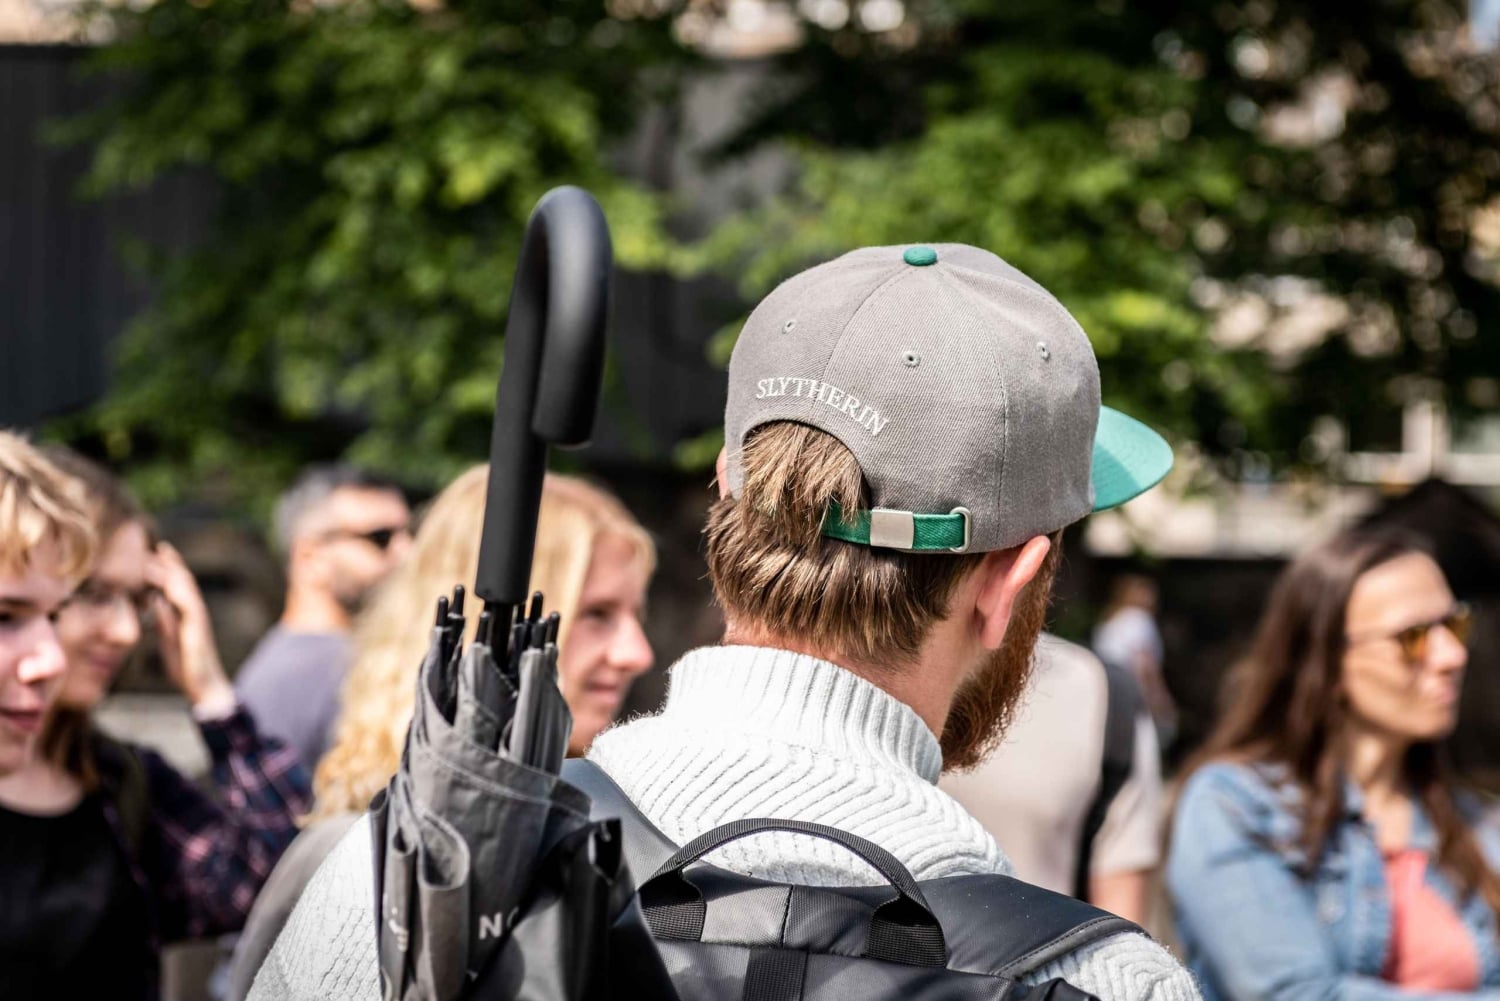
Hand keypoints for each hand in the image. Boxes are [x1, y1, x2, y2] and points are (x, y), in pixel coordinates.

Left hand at [148, 542, 234, 712]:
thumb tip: (155, 599)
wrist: (203, 686)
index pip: (178, 585)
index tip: (156, 549)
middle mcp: (195, 612)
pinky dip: (179, 591)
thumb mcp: (169, 638)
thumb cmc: (187, 666)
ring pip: (187, 588)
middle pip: (184, 580)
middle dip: (171, 562)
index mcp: (187, 614)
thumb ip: (164, 619)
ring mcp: (198, 619)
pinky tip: (166, 583)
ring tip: (160, 557)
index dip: (169, 566)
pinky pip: (189, 605)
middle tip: (157, 545)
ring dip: (173, 572)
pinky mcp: (197, 629)